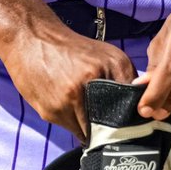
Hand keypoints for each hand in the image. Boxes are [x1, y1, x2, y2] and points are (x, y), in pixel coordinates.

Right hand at [1, 24, 135, 138]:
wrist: (30, 38)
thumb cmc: (71, 48)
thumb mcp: (107, 54)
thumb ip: (127, 78)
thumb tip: (140, 107)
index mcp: (104, 70)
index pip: (126, 110)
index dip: (129, 120)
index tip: (128, 124)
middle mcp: (84, 88)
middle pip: (106, 126)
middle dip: (108, 128)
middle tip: (108, 123)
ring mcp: (64, 103)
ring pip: (87, 131)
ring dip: (88, 127)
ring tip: (83, 109)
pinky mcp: (49, 112)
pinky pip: (69, 128)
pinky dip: (71, 122)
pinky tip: (66, 105)